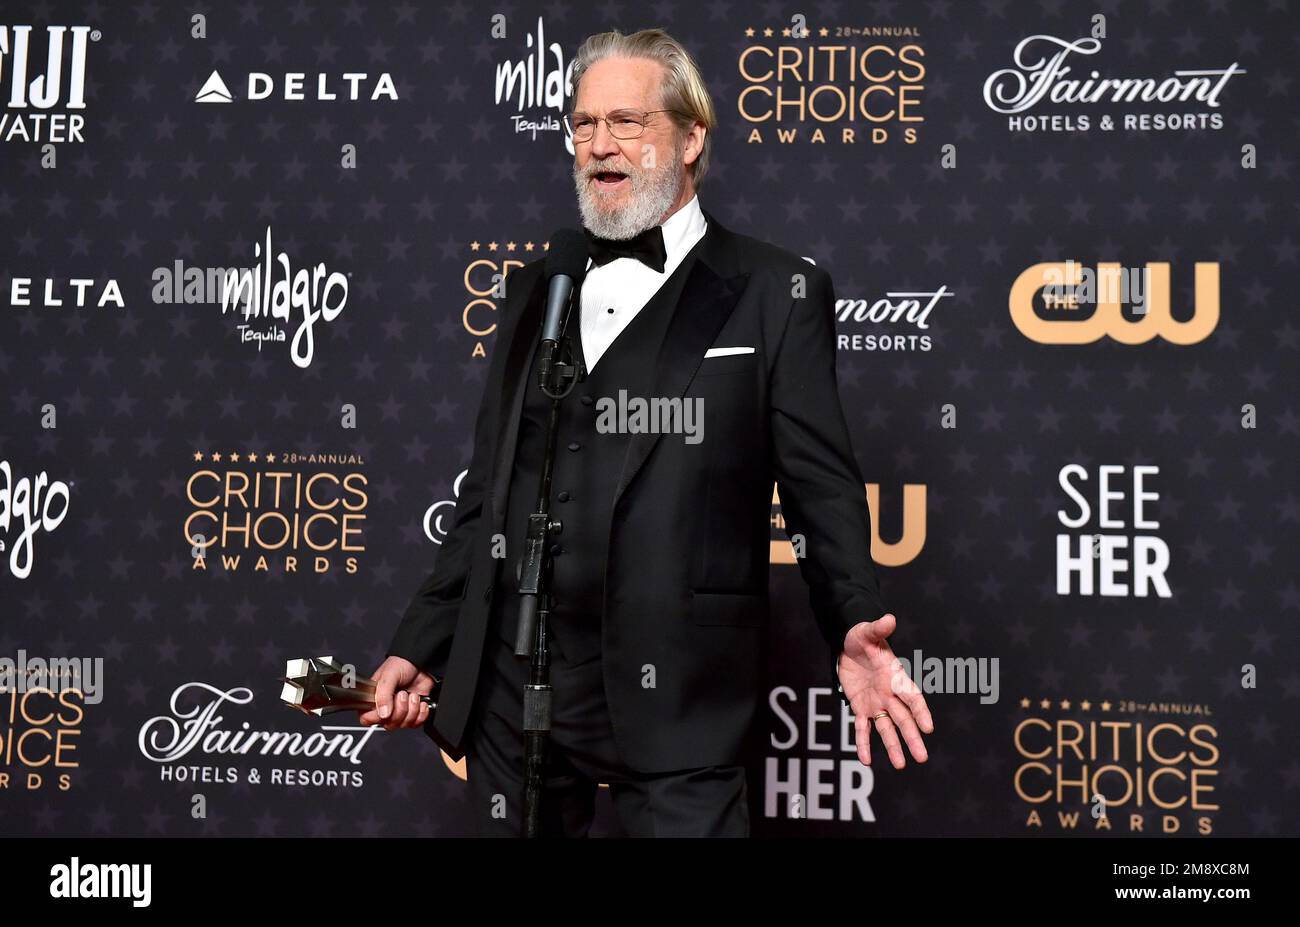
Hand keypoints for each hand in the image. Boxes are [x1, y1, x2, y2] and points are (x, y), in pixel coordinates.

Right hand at [358, 656, 435, 730]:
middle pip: (388, 724)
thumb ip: (383, 694)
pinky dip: (421, 713)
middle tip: (402, 694)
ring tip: (413, 695)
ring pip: (403, 725)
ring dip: (412, 710)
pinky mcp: (413, 712)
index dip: (376, 717)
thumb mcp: (389, 676)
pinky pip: (416, 723)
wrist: (422, 662)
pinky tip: (421, 702)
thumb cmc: (401, 664)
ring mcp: (400, 710)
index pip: (367, 718)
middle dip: (400, 710)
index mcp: (373, 699)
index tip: (386, 708)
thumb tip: (383, 713)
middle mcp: (386, 707)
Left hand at [838, 614, 933, 768]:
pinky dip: (864, 744)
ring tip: (901, 765)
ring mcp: (876, 703)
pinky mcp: (860, 708)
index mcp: (895, 677)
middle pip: (903, 719)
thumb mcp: (867, 632)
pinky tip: (866, 760)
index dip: (920, 711)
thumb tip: (889, 618)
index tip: (928, 728)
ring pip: (886, 728)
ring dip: (893, 746)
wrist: (848, 645)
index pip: (911, 696)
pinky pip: (862, 729)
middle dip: (912, 738)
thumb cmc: (862, 637)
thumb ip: (879, 628)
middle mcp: (889, 694)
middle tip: (922, 758)